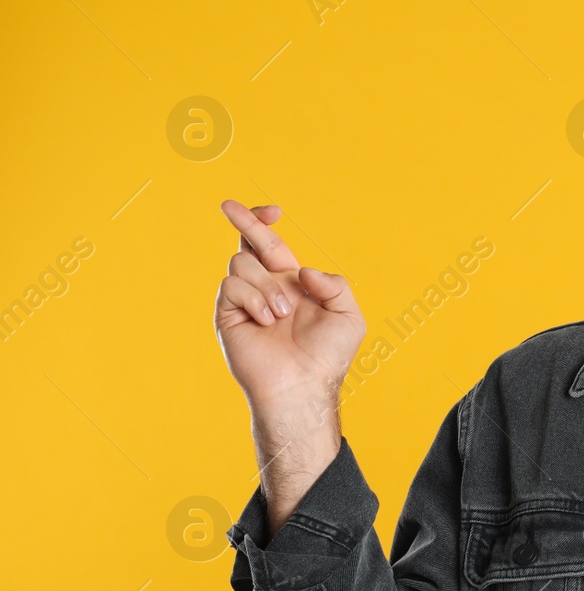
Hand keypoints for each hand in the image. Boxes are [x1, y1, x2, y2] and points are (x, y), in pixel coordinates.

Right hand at [213, 200, 365, 410]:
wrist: (303, 384)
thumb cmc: (328, 356)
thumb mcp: (348, 314)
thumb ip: (334, 284)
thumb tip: (303, 271)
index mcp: (292, 284)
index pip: (273, 246)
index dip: (267, 225)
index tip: (272, 211)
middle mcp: (266, 288)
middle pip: (249, 244)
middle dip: (243, 221)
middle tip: (230, 206)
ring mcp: (245, 301)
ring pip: (242, 263)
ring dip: (267, 285)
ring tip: (281, 315)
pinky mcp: (228, 315)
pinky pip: (232, 285)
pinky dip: (253, 298)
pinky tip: (265, 320)